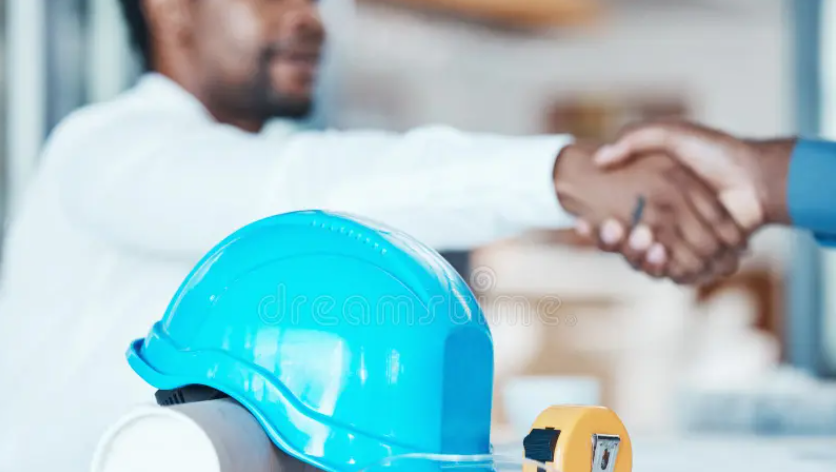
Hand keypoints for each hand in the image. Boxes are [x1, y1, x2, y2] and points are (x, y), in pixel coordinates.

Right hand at [555, 141, 744, 283]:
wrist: (756, 175)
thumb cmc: (716, 153)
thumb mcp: (670, 135)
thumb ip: (634, 140)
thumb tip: (599, 158)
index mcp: (650, 206)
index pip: (614, 227)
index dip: (598, 228)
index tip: (583, 221)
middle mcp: (663, 230)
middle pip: (626, 250)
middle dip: (613, 242)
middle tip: (611, 227)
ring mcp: (682, 248)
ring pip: (646, 265)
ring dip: (635, 255)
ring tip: (639, 237)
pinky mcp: (702, 261)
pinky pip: (675, 274)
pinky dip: (664, 267)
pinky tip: (658, 250)